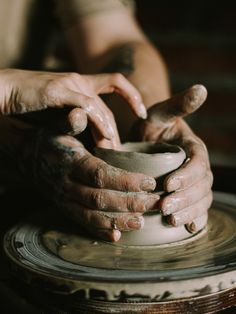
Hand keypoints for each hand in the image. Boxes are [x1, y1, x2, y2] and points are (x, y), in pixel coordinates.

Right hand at [0, 69, 146, 148]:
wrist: (2, 92)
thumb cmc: (29, 107)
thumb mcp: (58, 116)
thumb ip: (77, 123)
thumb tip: (96, 141)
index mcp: (80, 83)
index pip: (115, 83)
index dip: (132, 96)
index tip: (141, 115)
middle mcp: (79, 81)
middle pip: (107, 108)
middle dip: (115, 132)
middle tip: (120, 154)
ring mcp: (70, 84)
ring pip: (99, 109)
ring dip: (108, 131)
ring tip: (112, 151)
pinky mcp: (59, 89)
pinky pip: (85, 105)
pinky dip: (97, 122)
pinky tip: (105, 137)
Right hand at [30, 131, 159, 240]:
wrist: (27, 157)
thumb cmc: (51, 139)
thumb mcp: (58, 126)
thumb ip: (72, 122)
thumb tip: (80, 112)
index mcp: (70, 162)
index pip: (100, 174)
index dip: (125, 181)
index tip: (150, 182)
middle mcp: (66, 184)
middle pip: (100, 199)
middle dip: (129, 203)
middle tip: (154, 203)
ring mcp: (64, 200)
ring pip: (91, 216)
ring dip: (118, 221)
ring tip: (141, 222)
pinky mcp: (64, 209)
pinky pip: (81, 223)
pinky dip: (99, 231)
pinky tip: (116, 237)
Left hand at [131, 85, 212, 232]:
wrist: (144, 141)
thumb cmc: (151, 126)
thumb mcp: (160, 113)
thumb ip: (178, 105)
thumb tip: (200, 89)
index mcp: (194, 148)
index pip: (198, 163)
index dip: (187, 175)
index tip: (169, 184)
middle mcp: (198, 167)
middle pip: (201, 186)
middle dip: (185, 198)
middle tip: (165, 207)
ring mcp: (194, 183)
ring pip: (201, 200)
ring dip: (189, 211)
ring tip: (171, 219)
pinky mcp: (187, 195)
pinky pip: (198, 209)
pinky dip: (195, 219)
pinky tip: (186, 228)